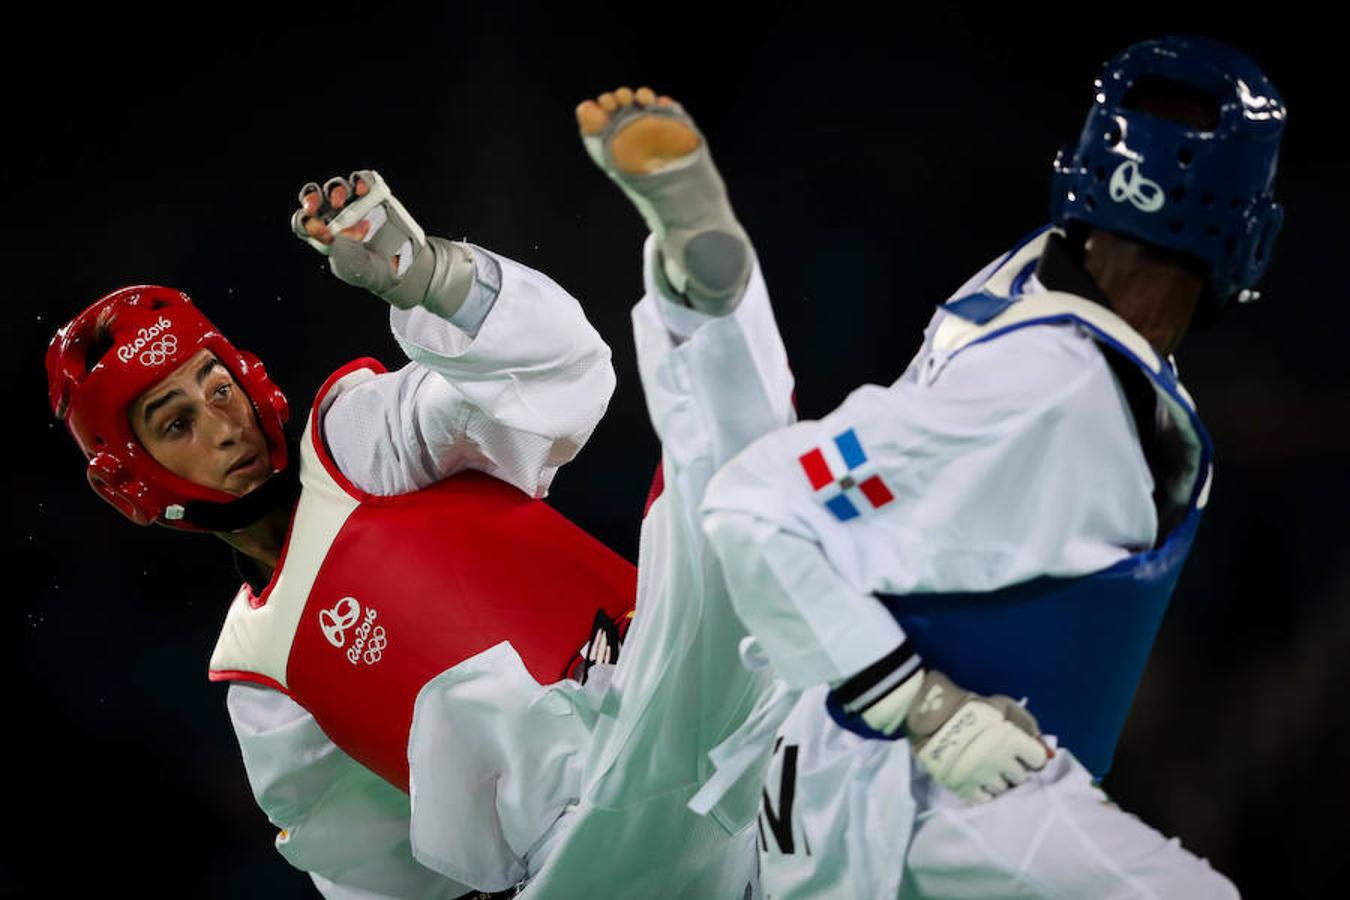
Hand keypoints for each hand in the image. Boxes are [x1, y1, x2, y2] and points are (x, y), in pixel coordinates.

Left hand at [290, 170, 431, 308]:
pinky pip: (362, 181)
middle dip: (311, 198)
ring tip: (342, 200)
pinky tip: (363, 189)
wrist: (404, 266)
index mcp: (322, 235)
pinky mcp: (373, 195)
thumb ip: (346, 256)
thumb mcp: (358, 271)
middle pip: (315, 200)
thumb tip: (343, 234)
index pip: (305, 223)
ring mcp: (353, 204)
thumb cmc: (374, 271)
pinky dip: (361, 181)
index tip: (321, 232)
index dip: (307, 222)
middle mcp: (334, 216)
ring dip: (335, 191)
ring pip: (337, 188)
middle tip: (314, 205)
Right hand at [904, 670, 1051, 803]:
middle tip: (1002, 760)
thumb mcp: (1003, 705)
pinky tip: (979, 780)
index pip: (1038, 761)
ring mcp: (983, 778)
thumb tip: (1043, 747)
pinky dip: (985, 792)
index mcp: (1013, 741)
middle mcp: (1001, 763)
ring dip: (999, 781)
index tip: (1022, 753)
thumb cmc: (971, 707)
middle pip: (1021, 777)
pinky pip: (984, 799)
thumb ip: (1026, 723)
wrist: (932, 716)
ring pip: (1003, 789)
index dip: (1031, 756)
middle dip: (1014, 769)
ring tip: (987, 770)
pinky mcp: (964, 788)